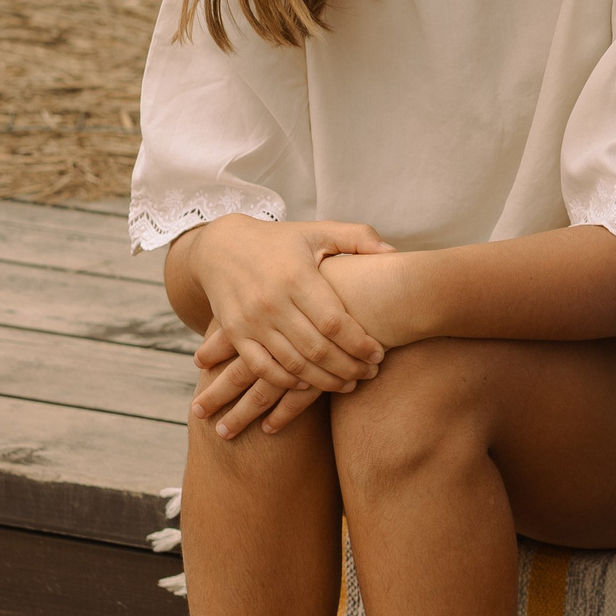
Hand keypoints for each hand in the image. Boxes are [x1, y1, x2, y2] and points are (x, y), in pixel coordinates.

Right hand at [181, 215, 392, 418]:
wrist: (221, 246)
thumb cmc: (281, 240)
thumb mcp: (318, 231)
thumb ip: (359, 238)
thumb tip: (394, 254)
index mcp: (297, 277)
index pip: (335, 323)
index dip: (360, 344)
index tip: (380, 354)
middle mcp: (272, 302)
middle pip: (317, 349)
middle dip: (348, 367)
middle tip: (370, 374)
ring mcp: (251, 321)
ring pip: (293, 363)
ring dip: (323, 380)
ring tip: (348, 384)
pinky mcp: (235, 334)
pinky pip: (262, 367)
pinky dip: (286, 381)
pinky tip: (309, 383)